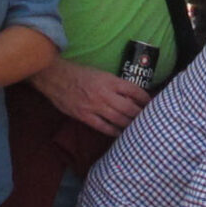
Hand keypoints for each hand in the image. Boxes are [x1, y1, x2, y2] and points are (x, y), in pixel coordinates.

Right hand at [31, 57, 150, 135]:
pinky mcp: (84, 116)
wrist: (55, 77)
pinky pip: (103, 127)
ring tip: (137, 128)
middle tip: (148, 119)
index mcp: (110, 80)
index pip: (134, 90)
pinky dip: (114, 131)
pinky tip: (120, 133)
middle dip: (140, 115)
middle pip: (129, 108)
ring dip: (130, 124)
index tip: (150, 103)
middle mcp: (104, 93)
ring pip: (119, 119)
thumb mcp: (100, 73)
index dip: (145, 98)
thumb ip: (114, 84)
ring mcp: (94, 106)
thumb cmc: (78, 73)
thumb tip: (130, 94)